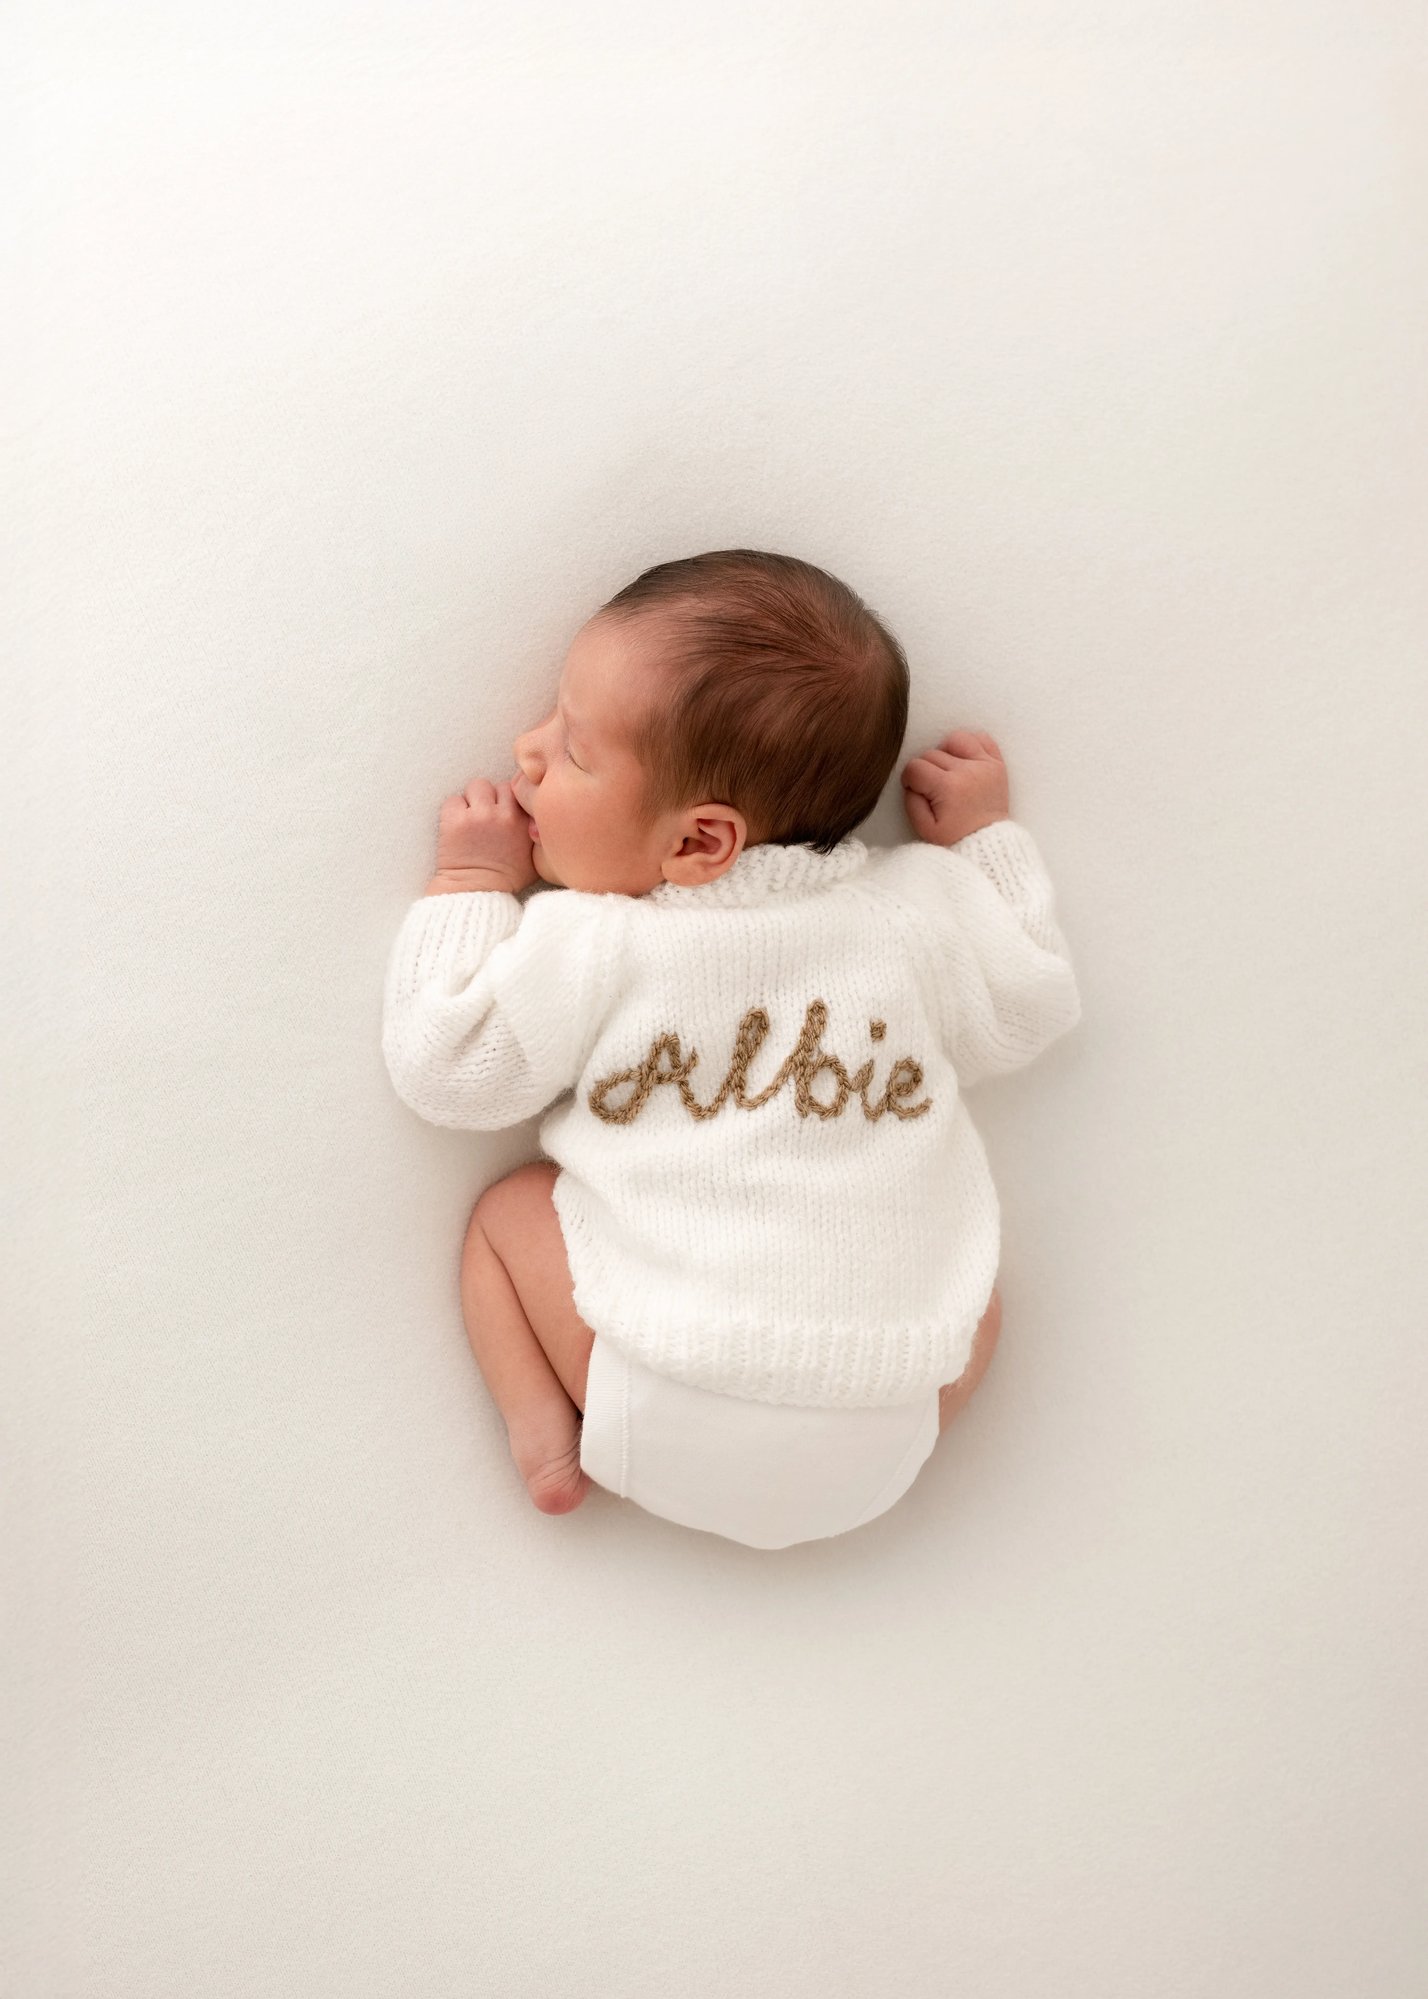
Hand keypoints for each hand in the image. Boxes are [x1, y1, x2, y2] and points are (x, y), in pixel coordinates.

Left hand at [428, 777, 537, 893]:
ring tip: (471, 818)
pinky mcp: (454, 820)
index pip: (520, 790)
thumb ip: (540, 834)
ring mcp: (478, 816)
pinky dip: (454, 810)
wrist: (476, 894)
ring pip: (477, 786)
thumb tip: (541, 819)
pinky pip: (454, 799)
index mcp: (525, 822)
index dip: (511, 800)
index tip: (505, 810)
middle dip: (493, 798)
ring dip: (473, 800)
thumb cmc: (506, 880)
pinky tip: (457, 826)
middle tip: (487, 816)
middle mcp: (504, 815)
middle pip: (499, 785)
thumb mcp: (536, 858)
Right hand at [900, 731, 1010, 846]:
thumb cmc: (956, 838)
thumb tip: (911, 781)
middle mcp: (967, 771)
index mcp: (948, 787)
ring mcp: (985, 765)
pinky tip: (965, 760)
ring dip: (946, 752)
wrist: (988, 843)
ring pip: (955, 739)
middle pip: (931, 754)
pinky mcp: (998, 764)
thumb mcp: (924, 829)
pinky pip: (982, 738)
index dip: (909, 779)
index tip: (916, 791)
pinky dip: (970, 745)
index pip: (914, 767)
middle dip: (926, 770)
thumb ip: (911, 802)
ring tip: (948, 770)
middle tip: (933, 789)